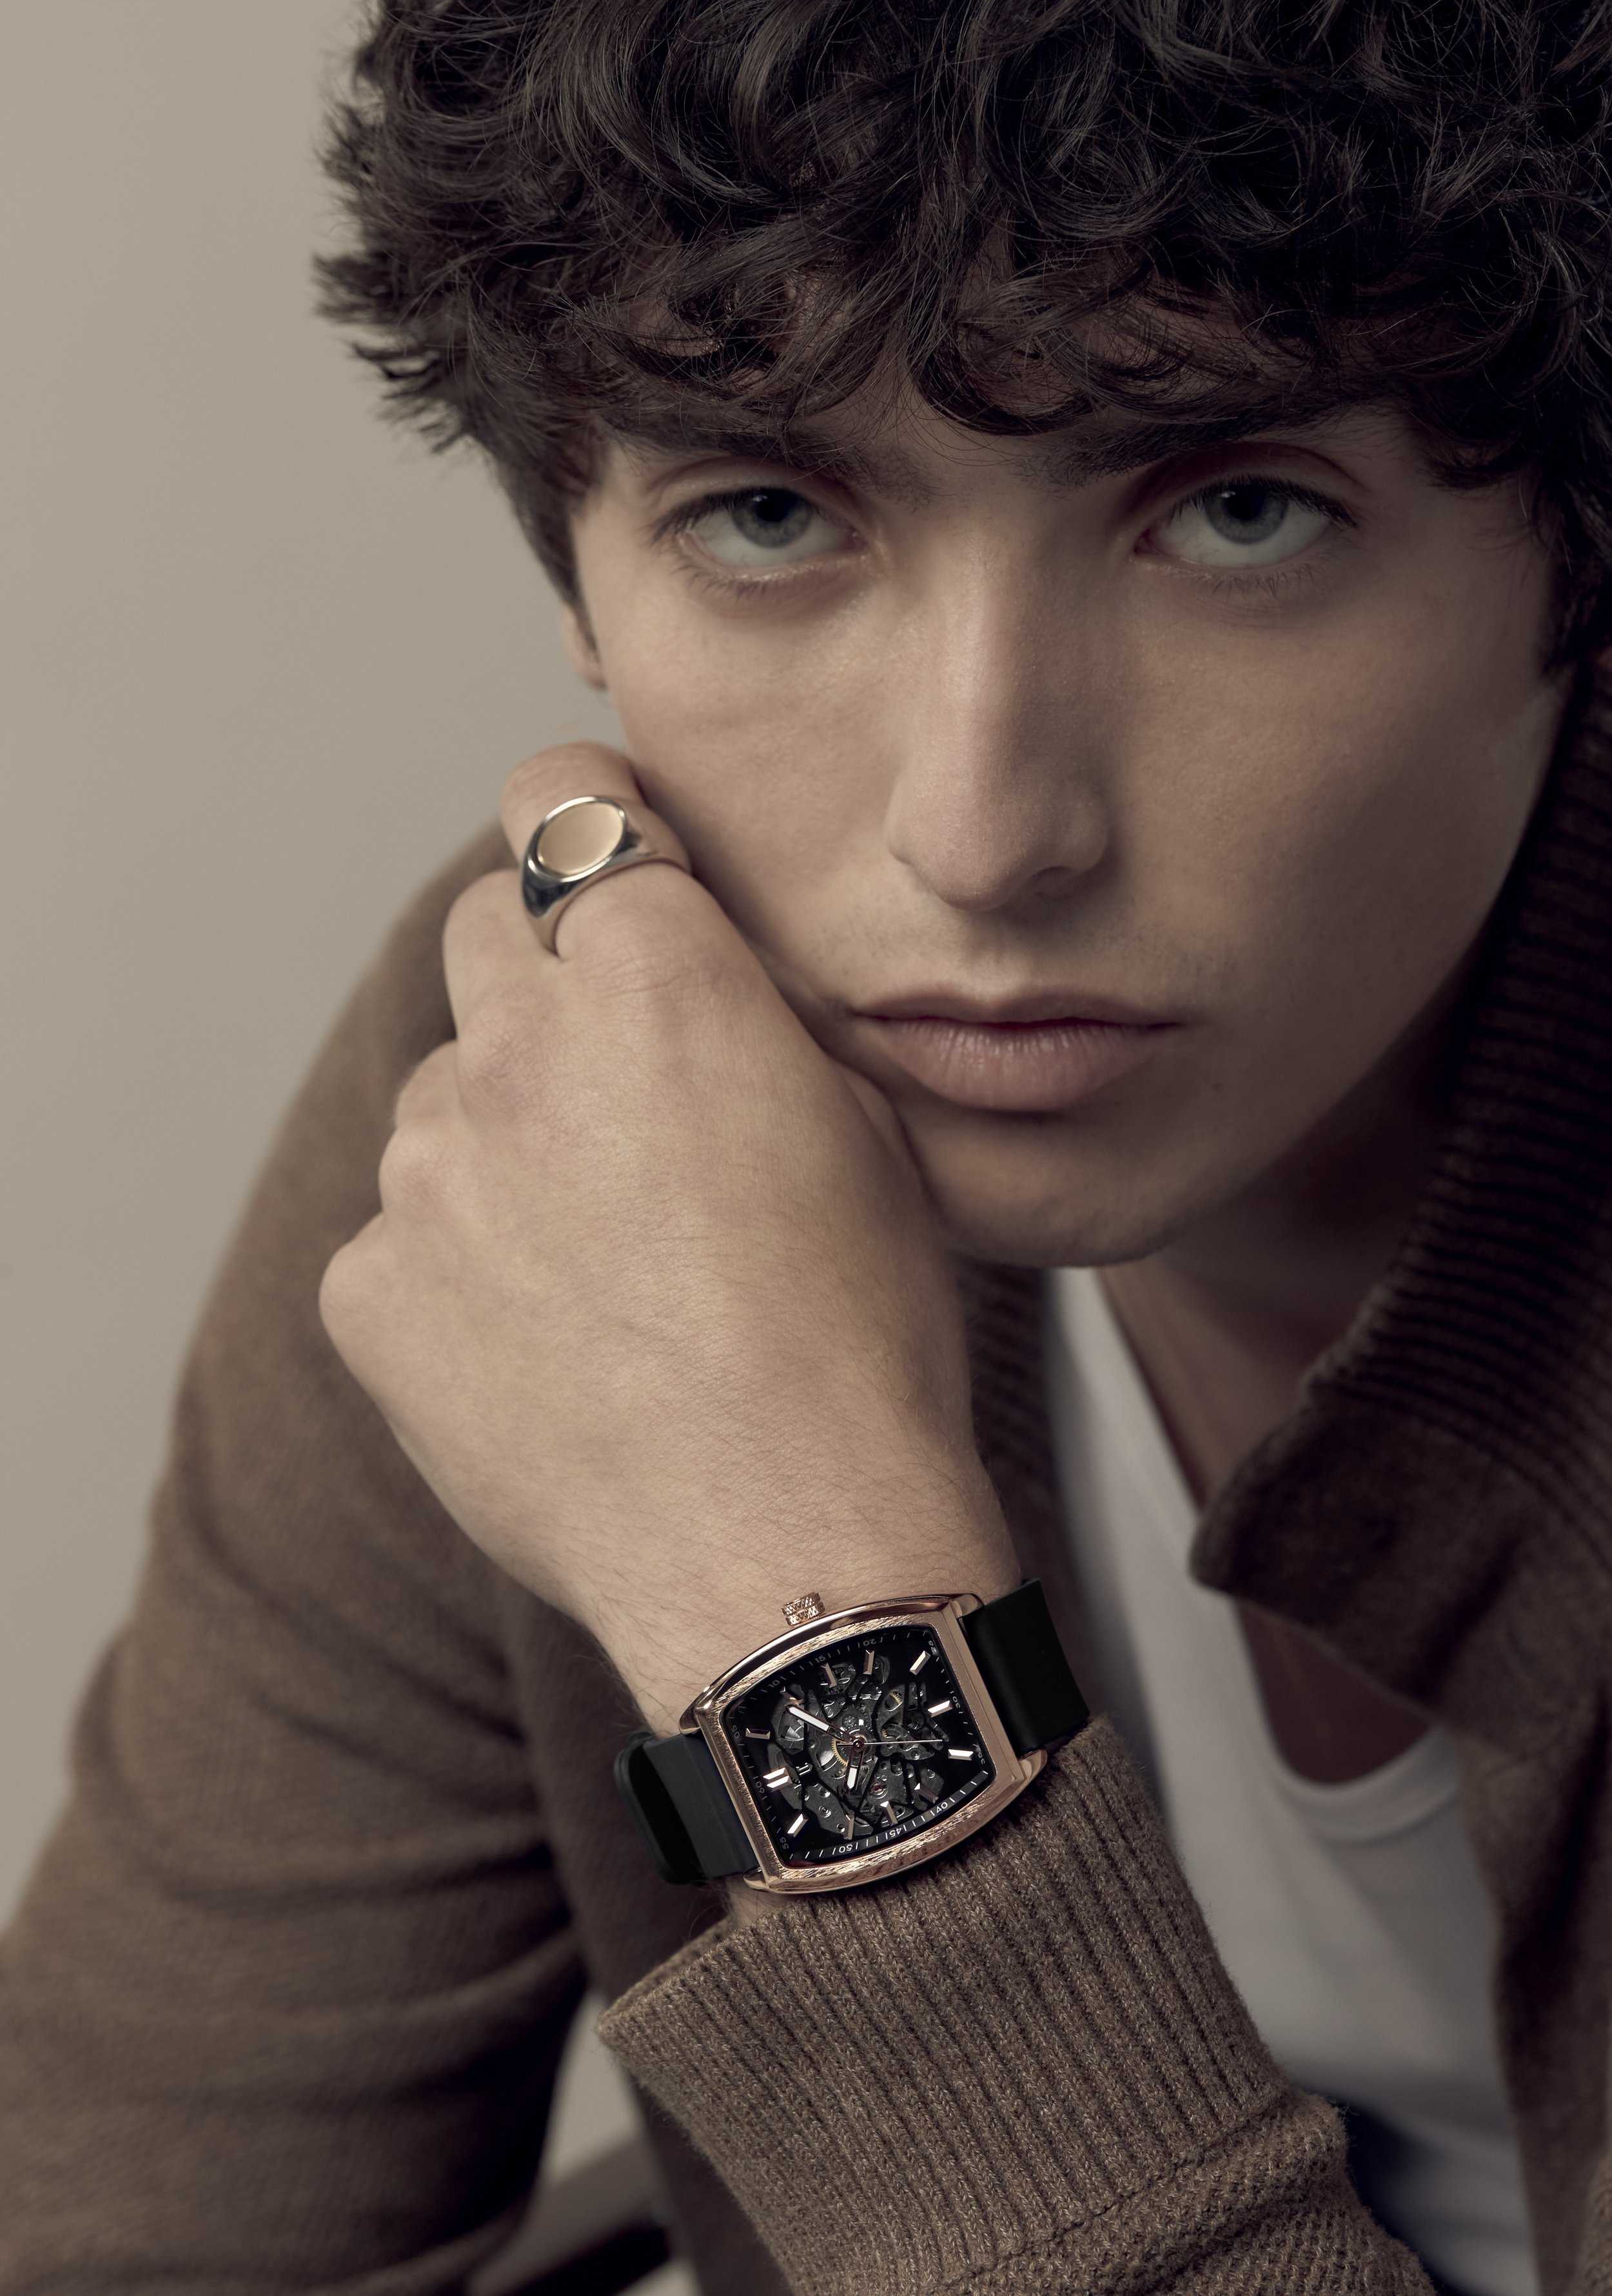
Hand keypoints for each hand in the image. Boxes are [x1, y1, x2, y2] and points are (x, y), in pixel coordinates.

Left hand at [320, 746, 1016, 1732]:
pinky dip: (455, 1271)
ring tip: (599, 1261)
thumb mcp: (866, 1135)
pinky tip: (546, 1348)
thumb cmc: (862, 1345)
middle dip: (537, 979)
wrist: (787, 1546)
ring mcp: (429, 1170)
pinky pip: (400, 1237)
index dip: (585, 826)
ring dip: (500, 1140)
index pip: (564, 801)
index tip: (603, 869)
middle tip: (614, 1083)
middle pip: (480, 935)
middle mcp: (522, 1045)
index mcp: (661, 977)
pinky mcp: (371, 1289)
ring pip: (441, 1098)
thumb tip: (705, 985)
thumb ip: (758, 1023)